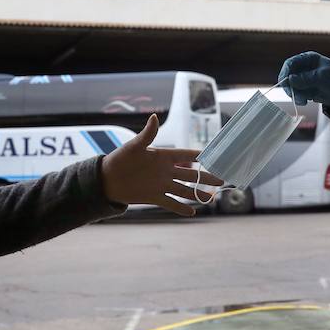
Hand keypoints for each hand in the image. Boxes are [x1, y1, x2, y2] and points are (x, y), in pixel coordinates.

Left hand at [101, 114, 224, 216]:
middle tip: (221, 180)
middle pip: (191, 174)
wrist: (107, 179)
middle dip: (206, 178)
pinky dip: (181, 208)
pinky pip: (171, 203)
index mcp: (163, 156)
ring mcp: (161, 185)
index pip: (186, 155)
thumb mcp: (134, 146)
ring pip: (184, 190)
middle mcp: (165, 171)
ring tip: (211, 199)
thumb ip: (147, 134)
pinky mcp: (154, 197)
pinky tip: (193, 212)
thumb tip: (154, 117)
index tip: (214, 157)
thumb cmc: (120, 159)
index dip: (199, 156)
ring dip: (197, 194)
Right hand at [277, 52, 329, 106]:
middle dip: (290, 87)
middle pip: (288, 77)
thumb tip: (290, 80)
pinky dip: (300, 98)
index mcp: (308, 59)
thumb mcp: (322, 77)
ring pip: (292, 87)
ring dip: (296, 95)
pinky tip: (307, 101)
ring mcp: (304, 80)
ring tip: (304, 100)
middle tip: (294, 96)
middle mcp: (304, 68)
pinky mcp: (306, 90)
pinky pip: (297, 94)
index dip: (285, 72)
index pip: (290, 63)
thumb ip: (306, 78)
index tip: (285, 83)